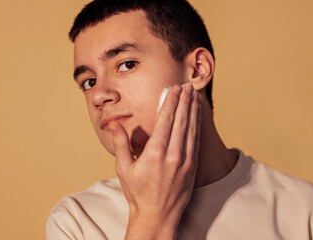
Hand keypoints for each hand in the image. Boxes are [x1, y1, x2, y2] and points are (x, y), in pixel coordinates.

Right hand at [109, 84, 200, 238]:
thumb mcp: (124, 169)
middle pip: (181, 121)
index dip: (170, 102)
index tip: (173, 89)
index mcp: (155, 153)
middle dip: (184, 101)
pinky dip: (197, 126)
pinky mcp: (193, 167)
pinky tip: (198, 117)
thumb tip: (114, 125)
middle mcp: (174, 155)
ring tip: (194, 96)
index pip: (166, 120)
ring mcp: (186, 161)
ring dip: (194, 110)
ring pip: (192, 129)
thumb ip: (121, 144)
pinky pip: (197, 141)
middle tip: (187, 86)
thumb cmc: (137, 193)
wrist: (157, 216)